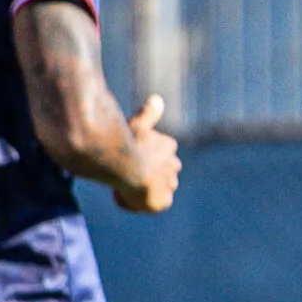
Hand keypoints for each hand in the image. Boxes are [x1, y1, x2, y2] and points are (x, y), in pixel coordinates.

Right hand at [116, 95, 177, 213]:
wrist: (128, 170)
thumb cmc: (128, 145)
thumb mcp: (136, 125)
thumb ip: (148, 114)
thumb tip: (158, 99)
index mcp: (168, 145)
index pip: (161, 150)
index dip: (146, 154)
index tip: (132, 155)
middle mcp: (174, 165)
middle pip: (163, 169)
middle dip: (151, 172)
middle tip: (130, 172)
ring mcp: (170, 184)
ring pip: (160, 187)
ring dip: (149, 188)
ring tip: (129, 186)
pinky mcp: (164, 201)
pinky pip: (157, 203)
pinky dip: (146, 202)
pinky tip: (131, 198)